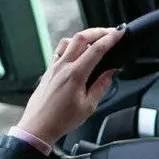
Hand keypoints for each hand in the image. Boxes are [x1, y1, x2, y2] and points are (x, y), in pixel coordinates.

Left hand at [17, 27, 124, 144]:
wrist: (38, 127)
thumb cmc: (61, 120)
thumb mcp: (88, 106)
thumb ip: (101, 86)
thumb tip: (110, 73)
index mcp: (75, 75)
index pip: (96, 49)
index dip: (110, 39)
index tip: (120, 33)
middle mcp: (63, 66)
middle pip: (81, 37)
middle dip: (98, 31)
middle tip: (110, 32)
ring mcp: (54, 67)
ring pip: (69, 41)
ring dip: (83, 37)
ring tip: (95, 41)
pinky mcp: (49, 71)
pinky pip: (60, 51)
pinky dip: (72, 46)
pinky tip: (78, 53)